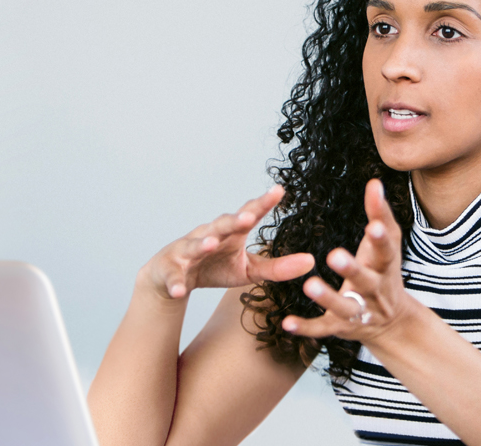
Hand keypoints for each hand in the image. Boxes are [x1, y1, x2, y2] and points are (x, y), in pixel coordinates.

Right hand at [141, 185, 315, 299]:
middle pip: (223, 224)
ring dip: (202, 243)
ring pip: (195, 244)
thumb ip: (277, 267)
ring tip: (211, 243)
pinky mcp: (169, 270)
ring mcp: (187, 251)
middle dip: (234, 219)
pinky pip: (173, 277)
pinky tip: (179, 291)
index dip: (263, 203)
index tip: (279, 190)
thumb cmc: (215, 268)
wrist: (171, 280)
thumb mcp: (248, 270)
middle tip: (249, 216)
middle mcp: (209, 234)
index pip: (250, 215)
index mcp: (231, 233)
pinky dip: (176, 283)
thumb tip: (311, 262)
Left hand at [282, 179, 414, 342]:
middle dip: (351, 270)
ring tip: (309, 284)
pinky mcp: (341, 328)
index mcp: (386, 266)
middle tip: (333, 255)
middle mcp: (375, 290)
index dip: (380, 239)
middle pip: (365, 281)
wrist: (392, 321)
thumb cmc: (383, 271)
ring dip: (327, 298)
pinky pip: (322, 329)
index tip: (373, 225)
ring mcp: (358, 311)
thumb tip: (374, 182)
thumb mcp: (387, 244)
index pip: (386, 251)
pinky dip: (305, 328)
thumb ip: (380, 214)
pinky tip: (286, 322)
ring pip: (343, 307)